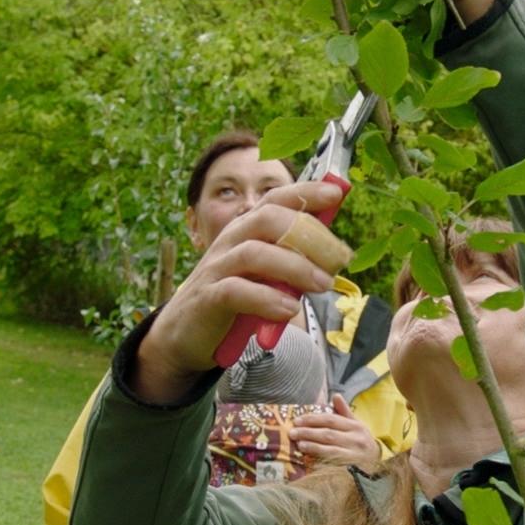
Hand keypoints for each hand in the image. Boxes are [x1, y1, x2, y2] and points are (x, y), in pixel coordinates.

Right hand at [134, 181, 348, 402]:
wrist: (185, 333)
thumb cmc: (234, 299)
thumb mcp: (264, 275)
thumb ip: (289, 261)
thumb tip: (333, 251)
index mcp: (245, 230)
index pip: (274, 200)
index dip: (304, 192)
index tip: (335, 193)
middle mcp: (230, 242)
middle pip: (267, 220)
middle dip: (309, 236)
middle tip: (338, 261)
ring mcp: (216, 269)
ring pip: (254, 254)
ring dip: (295, 267)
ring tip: (322, 285)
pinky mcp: (208, 299)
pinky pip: (236, 291)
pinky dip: (266, 299)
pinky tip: (289, 309)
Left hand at [290, 395, 381, 470]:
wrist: (377, 461)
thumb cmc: (361, 440)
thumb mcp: (356, 424)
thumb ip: (344, 411)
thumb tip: (335, 395)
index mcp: (355, 426)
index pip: (331, 420)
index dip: (313, 419)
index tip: (297, 420)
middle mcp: (355, 439)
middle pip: (329, 434)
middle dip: (309, 432)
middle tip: (292, 432)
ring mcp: (354, 454)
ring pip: (331, 449)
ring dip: (313, 446)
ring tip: (299, 444)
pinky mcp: (351, 467)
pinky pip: (334, 463)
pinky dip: (321, 460)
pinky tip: (310, 458)